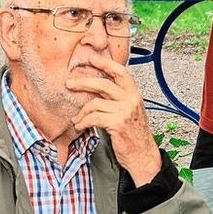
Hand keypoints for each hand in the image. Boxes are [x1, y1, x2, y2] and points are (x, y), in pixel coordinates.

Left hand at [67, 53, 160, 184]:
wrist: (143, 155)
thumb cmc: (134, 135)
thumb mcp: (130, 111)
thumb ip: (118, 98)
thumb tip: (96, 87)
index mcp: (134, 93)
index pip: (120, 71)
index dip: (104, 63)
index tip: (90, 58)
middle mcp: (131, 99)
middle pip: (103, 83)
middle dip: (83, 82)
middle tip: (69, 83)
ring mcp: (125, 111)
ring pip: (95, 102)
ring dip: (82, 111)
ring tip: (77, 118)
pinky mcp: (117, 123)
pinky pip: (94, 117)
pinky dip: (83, 121)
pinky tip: (80, 126)